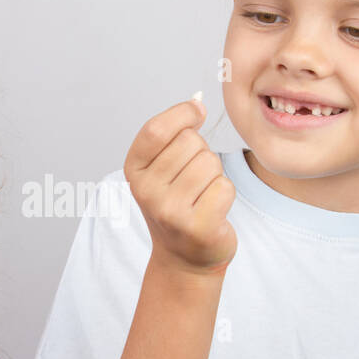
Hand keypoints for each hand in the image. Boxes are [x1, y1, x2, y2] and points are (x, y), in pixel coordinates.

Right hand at [123, 98, 235, 274]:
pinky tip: (212, 209)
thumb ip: (174, 134)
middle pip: (191, 142)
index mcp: (134, 171)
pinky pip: (225, 187)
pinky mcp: (197, 227)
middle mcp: (146, 192)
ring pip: (211, 163)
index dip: (183, 113)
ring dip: (215, 174)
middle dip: (201, 152)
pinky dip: (225, 194)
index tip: (197, 112)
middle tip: (193, 178)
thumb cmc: (177, 203)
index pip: (157, 129)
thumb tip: (197, 102)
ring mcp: (169, 211)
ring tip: (201, 195)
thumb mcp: (162, 168)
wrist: (184, 257)